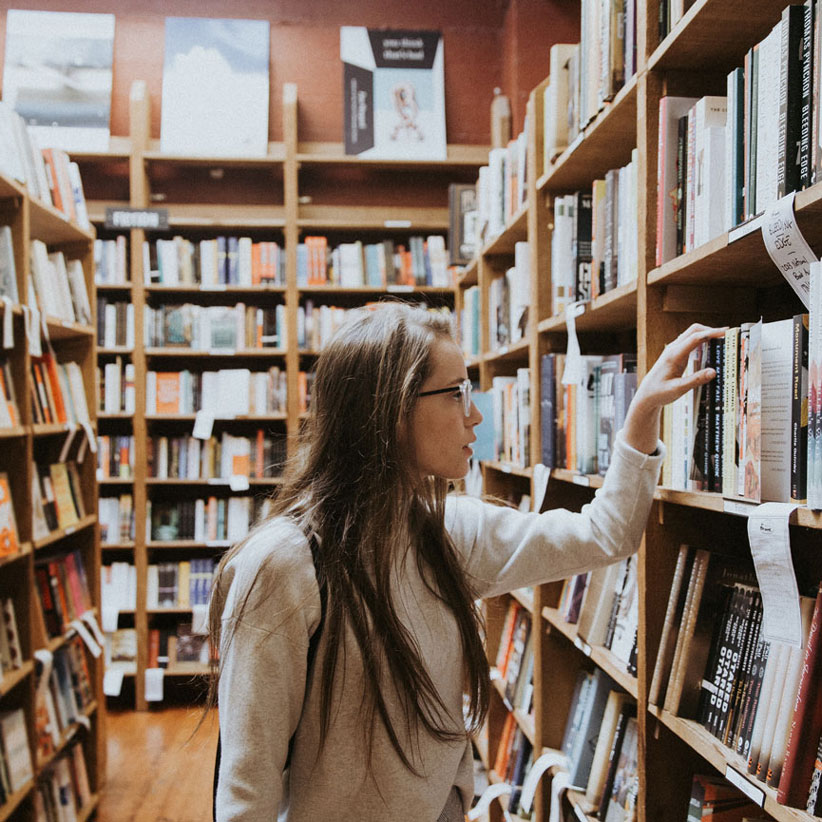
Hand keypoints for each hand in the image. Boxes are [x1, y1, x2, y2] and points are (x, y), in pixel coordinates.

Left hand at [621, 323, 727, 454]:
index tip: (726, 333)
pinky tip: (711, 347)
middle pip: (694, 330)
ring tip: (723, 339)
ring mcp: (674, 350)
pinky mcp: (676, 354)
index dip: (711, 333)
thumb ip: (695, 380)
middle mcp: (673, 349)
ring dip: (707, 334)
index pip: (695, 338)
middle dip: (711, 330)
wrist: (646, 395)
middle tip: (728, 334)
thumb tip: (714, 372)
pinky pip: (691, 342)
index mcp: (673, 355)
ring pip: (692, 334)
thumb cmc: (659, 393)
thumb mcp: (678, 389)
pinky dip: (702, 340)